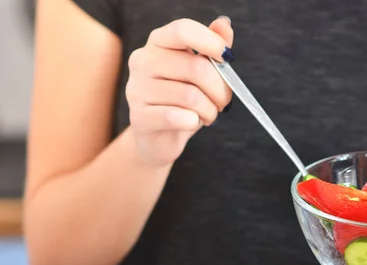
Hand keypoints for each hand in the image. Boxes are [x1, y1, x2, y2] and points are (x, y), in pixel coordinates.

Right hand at [125, 17, 233, 166]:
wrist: (159, 136)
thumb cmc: (182, 101)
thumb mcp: (200, 72)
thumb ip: (212, 47)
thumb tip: (223, 24)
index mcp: (158, 43)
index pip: (183, 30)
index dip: (211, 42)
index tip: (227, 58)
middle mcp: (143, 61)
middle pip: (196, 68)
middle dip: (220, 90)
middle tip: (223, 102)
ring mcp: (137, 89)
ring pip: (191, 96)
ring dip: (210, 110)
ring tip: (208, 114)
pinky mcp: (139, 117)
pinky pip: (177, 117)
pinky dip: (193, 122)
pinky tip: (192, 122)